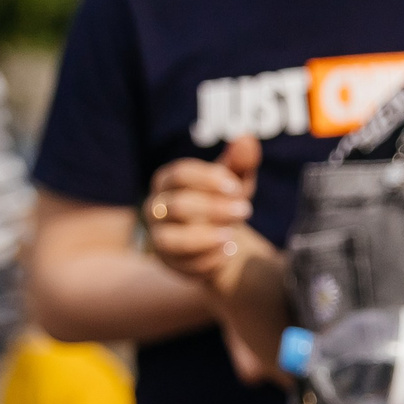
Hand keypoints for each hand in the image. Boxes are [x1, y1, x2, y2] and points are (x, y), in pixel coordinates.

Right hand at [146, 135, 265, 298]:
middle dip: (213, 208)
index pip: (180, 174)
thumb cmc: (222, 200)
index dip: (207, 179)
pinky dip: (209, 260)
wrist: (218, 238)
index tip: (235, 186)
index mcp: (168, 180)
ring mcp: (160, 237)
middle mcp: (156, 208)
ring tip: (231, 236)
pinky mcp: (170, 263)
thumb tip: (247, 138)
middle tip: (246, 210)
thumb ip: (240, 162)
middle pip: (177, 206)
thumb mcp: (234, 180)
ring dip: (203, 238)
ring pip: (171, 240)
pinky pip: (184, 265)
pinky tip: (229, 253)